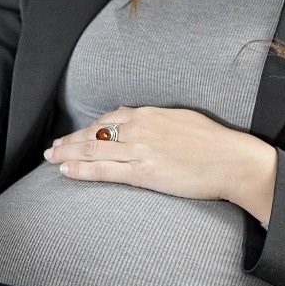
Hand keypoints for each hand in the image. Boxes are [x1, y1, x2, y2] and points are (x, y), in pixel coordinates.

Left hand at [44, 105, 279, 221]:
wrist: (233, 161)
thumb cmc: (214, 142)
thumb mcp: (181, 118)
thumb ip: (153, 117)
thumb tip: (129, 113)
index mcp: (149, 114)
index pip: (108, 120)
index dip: (87, 129)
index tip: (75, 135)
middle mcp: (139, 128)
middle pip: (94, 134)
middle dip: (69, 140)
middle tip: (52, 146)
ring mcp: (139, 150)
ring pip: (92, 150)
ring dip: (67, 153)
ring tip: (51, 158)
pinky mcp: (143, 172)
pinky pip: (104, 170)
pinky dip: (81, 170)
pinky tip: (66, 170)